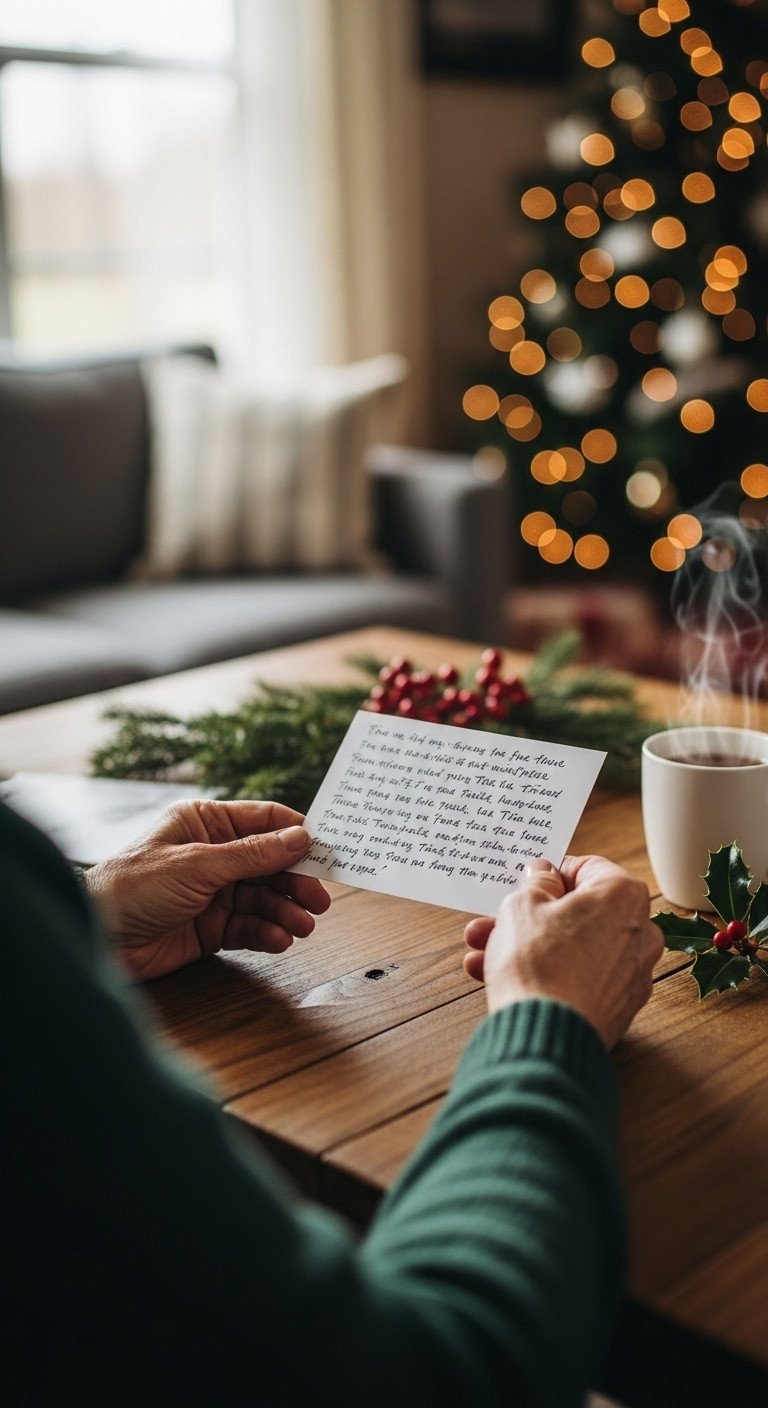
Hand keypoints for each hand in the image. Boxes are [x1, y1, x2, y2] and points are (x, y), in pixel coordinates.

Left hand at [85, 799, 329, 981]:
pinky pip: (248, 927)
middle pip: (269, 864)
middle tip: (319, 900)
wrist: (97, 939)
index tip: (328, 851)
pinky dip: (266, 933)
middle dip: (295, 882)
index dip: (296, 835)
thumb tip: (300, 839)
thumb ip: (252, 855)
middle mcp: (212, 854)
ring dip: (284, 912)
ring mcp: (212, 892)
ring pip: (263, 898)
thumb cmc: (133, 887)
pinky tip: (279, 939)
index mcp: (204, 822)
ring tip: (302, 927)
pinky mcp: (210, 928)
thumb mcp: (198, 864)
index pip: (262, 821)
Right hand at [464, 855, 662, 1049]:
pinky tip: (502, 979)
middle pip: (577, 913)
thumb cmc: (538, 964)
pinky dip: (550, 974)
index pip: (586, 868)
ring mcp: (633, 973)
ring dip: (530, 946)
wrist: (547, 1037)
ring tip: (483, 953)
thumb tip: (545, 875)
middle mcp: (640, 932)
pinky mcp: (620, 1006)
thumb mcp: (523, 906)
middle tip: (495, 920)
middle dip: (530, 917)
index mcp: (624, 895)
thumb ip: (536, 882)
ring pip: (574, 947)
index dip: (549, 874)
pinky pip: (581, 978)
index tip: (526, 885)